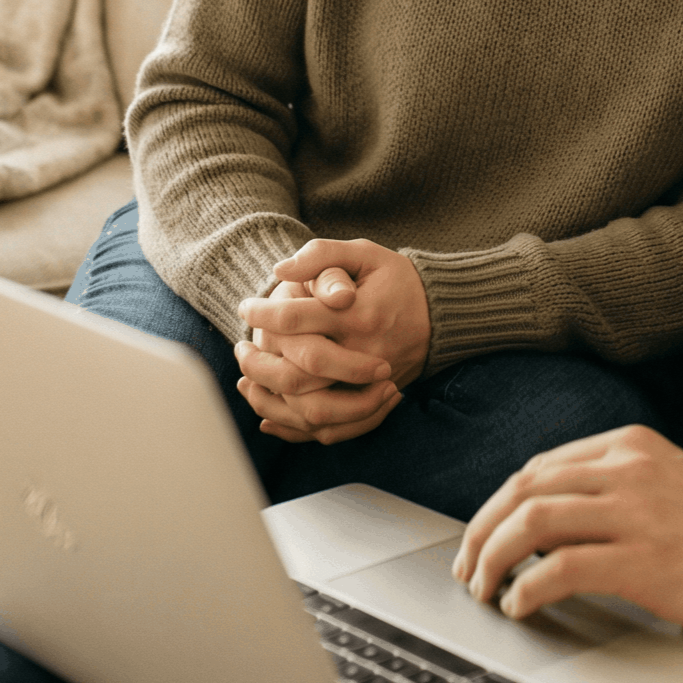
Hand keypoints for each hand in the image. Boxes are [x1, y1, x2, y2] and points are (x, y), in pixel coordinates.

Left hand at [235, 240, 430, 445]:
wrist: (442, 314)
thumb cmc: (397, 279)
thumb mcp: (365, 253)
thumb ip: (322, 256)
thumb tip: (280, 270)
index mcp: (358, 315)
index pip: (296, 318)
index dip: (262, 313)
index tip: (245, 306)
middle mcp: (364, 355)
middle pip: (298, 373)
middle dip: (258, 362)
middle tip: (241, 346)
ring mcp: (369, 386)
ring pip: (310, 409)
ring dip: (270, 398)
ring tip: (247, 378)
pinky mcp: (371, 403)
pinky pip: (330, 429)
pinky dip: (293, 428)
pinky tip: (269, 413)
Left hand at [452, 426, 682, 634]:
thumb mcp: (666, 481)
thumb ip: (611, 483)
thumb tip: (539, 515)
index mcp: (632, 444)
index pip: (540, 467)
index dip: (498, 505)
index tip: (480, 537)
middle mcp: (630, 469)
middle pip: (525, 490)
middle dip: (482, 531)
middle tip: (467, 568)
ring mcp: (637, 513)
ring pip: (533, 522)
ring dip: (494, 558)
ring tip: (484, 589)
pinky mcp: (645, 561)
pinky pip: (561, 569)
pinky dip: (527, 588)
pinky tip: (520, 606)